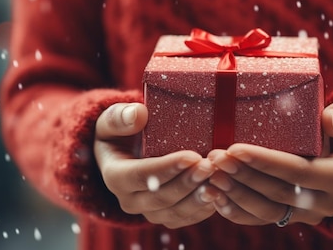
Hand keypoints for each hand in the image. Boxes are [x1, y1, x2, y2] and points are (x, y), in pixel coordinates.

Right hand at [94, 103, 219, 227]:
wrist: (125, 154)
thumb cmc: (121, 132)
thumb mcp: (113, 119)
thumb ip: (120, 116)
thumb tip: (138, 114)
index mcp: (114, 176)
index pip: (140, 176)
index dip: (167, 168)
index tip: (191, 156)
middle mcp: (129, 201)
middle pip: (161, 197)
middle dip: (188, 183)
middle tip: (210, 166)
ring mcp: (148, 212)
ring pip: (175, 212)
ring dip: (198, 198)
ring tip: (219, 180)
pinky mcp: (166, 216)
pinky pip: (186, 218)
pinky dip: (204, 208)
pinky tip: (220, 192)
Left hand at [207, 100, 332, 225]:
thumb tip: (329, 119)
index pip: (298, 172)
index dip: (265, 162)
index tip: (236, 149)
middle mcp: (326, 202)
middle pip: (278, 193)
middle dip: (243, 176)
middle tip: (215, 158)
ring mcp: (309, 214)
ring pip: (267, 212)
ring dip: (236, 195)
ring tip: (211, 176)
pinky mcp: (294, 218)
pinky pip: (263, 220)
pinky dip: (237, 212)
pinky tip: (215, 198)